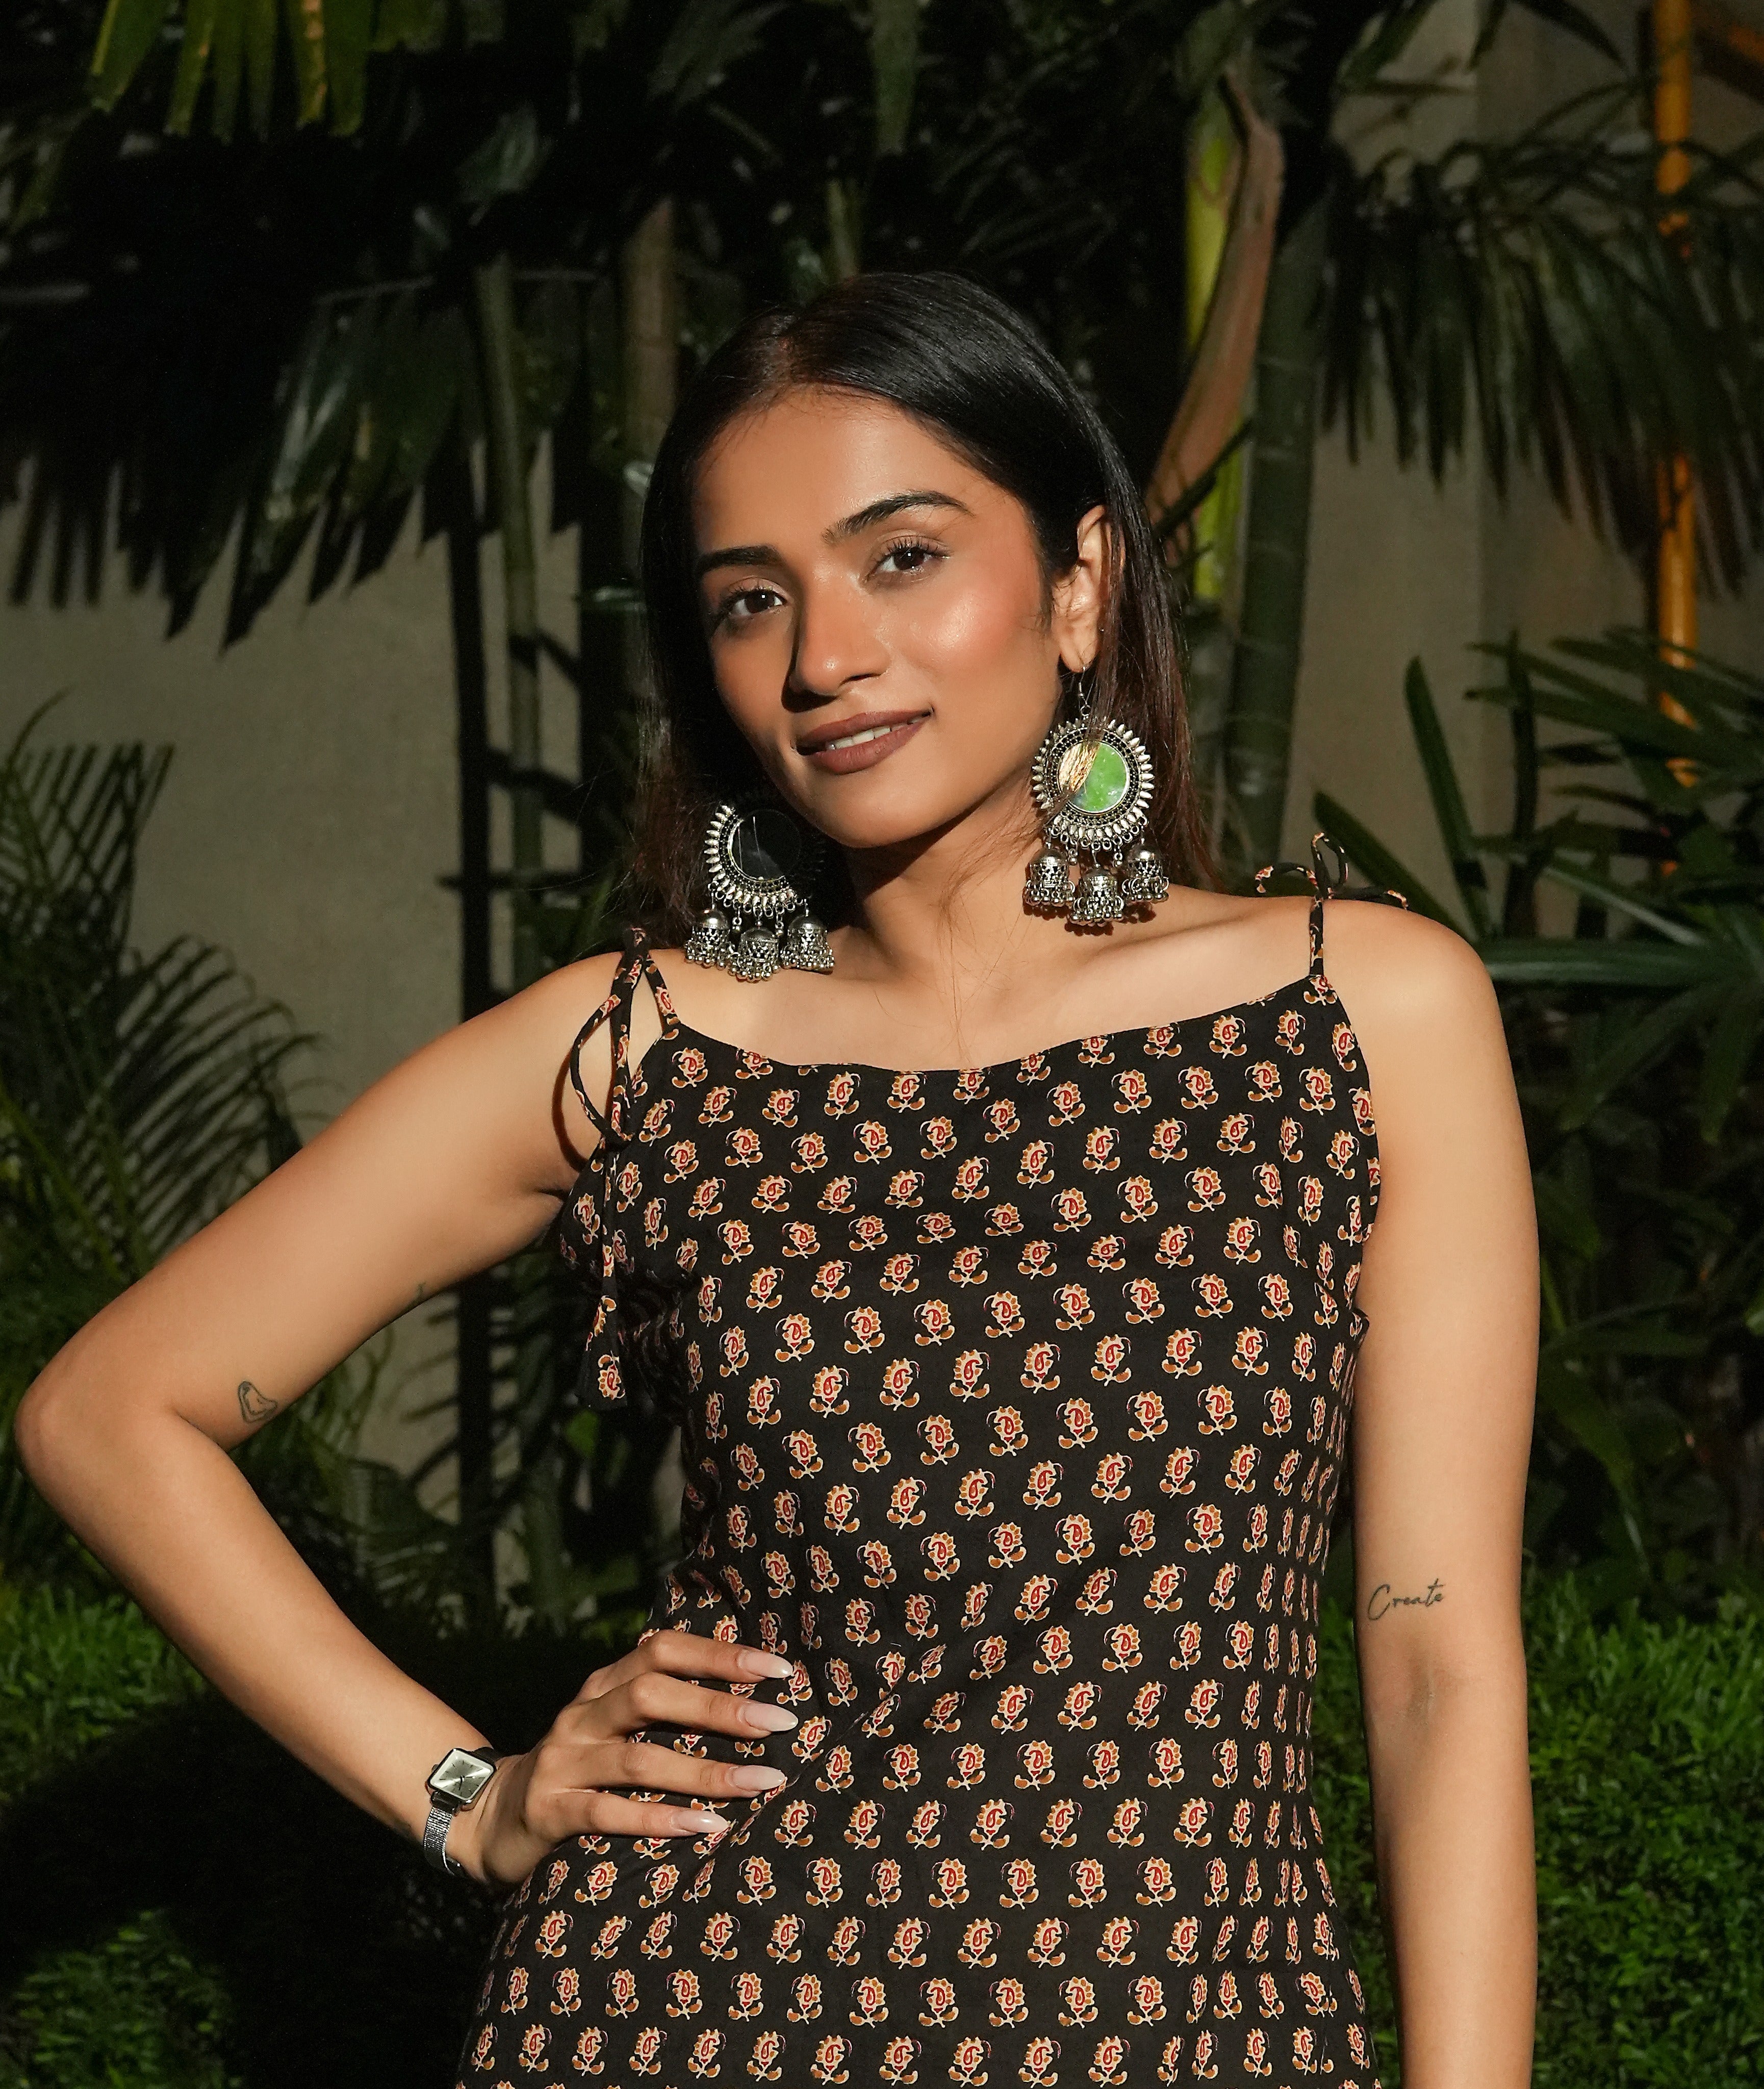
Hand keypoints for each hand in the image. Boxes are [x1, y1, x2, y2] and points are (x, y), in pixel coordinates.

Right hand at [451, 1631, 798, 1890]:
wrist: (494, 1818)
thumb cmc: (582, 1769)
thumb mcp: (616, 1727)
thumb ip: (665, 1706)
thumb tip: (752, 1694)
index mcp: (604, 1686)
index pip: (663, 1650)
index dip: (720, 1655)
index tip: (778, 1670)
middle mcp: (582, 1715)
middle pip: (651, 1695)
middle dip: (719, 1707)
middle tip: (779, 1723)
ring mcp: (562, 1761)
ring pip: (637, 1759)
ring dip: (704, 1773)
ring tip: (760, 1783)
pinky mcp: (550, 1810)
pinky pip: (608, 1812)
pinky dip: (660, 1818)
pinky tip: (706, 1827)